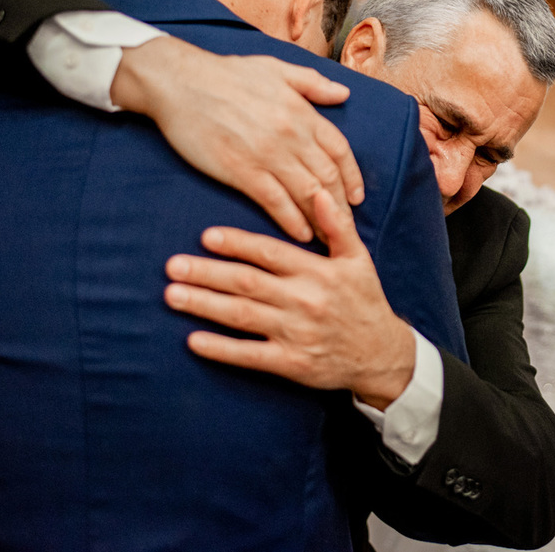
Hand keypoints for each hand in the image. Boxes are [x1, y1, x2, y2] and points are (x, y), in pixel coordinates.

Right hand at [111, 36, 363, 241]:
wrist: (179, 82)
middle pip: (328, 177)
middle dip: (342, 205)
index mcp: (301, 111)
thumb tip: (343, 93)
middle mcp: (291, 135)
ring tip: (329, 237)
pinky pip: (275, 202)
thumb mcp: (275, 68)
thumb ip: (312, 83)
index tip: (358, 196)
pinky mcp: (241, 170)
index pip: (340, 150)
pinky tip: (301, 234)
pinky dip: (292, 221)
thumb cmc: (226, 74)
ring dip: (322, 218)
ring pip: (307, 193)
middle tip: (347, 226)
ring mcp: (267, 154)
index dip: (353, 177)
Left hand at [163, 190, 415, 409]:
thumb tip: (320, 192)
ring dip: (204, 305)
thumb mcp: (358, 260)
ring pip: (242, 317)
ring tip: (172, 295)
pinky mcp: (291, 363)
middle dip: (207, 273)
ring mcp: (296, 334)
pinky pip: (250, 355)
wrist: (382, 355)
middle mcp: (304, 301)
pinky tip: (193, 341)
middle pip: (247, 284)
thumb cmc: (365, 301)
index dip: (237, 244)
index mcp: (317, 272)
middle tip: (172, 266)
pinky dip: (221, 349)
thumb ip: (337, 226)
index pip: (270, 253)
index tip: (206, 236)